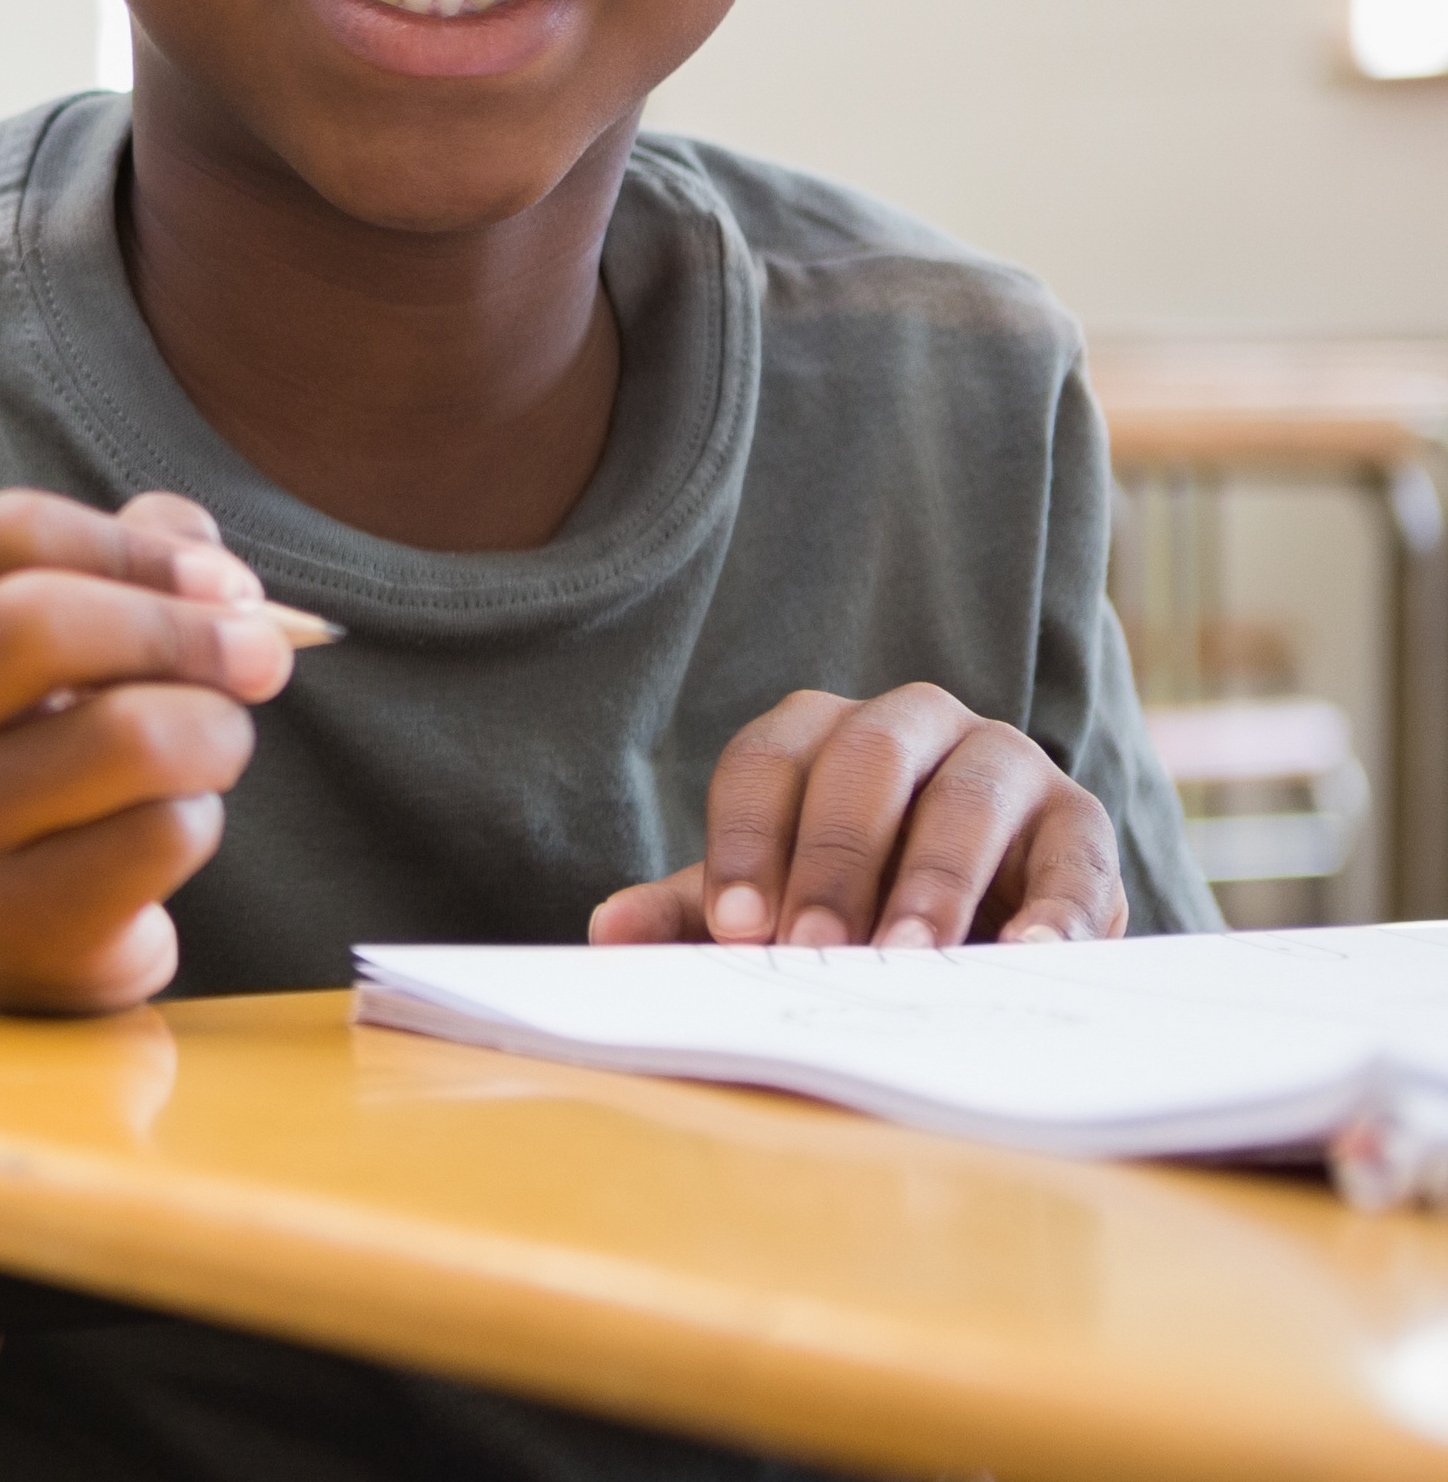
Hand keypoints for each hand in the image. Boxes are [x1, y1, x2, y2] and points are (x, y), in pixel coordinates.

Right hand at [0, 489, 293, 1017]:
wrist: (0, 942)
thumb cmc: (52, 763)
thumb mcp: (69, 656)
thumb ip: (136, 567)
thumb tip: (214, 565)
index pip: (9, 533)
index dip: (135, 544)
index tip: (224, 582)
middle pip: (41, 621)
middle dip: (184, 629)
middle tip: (263, 656)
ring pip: (127, 735)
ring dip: (217, 732)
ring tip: (216, 748)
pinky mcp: (14, 917)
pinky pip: (159, 834)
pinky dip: (201, 821)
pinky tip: (171, 831)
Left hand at [588, 684, 1126, 949]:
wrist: (982, 923)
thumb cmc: (853, 903)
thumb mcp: (774, 904)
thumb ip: (695, 912)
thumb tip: (606, 932)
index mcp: (821, 732)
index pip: (767, 760)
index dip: (746, 841)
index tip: (734, 929)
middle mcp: (911, 724)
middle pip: (865, 762)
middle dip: (834, 859)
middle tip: (811, 950)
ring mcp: (1002, 761)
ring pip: (967, 795)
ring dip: (934, 880)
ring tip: (907, 959)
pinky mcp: (1078, 822)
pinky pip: (1072, 855)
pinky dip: (1053, 907)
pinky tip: (1027, 957)